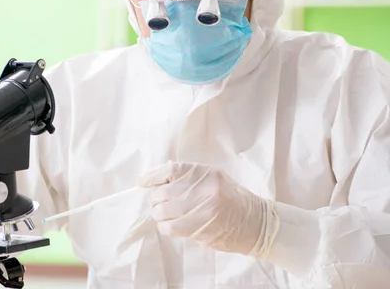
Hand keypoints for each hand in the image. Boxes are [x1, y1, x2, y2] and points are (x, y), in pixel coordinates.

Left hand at [138, 161, 278, 256]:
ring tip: (165, 215)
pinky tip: (171, 225)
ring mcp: (202, 209)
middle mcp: (203, 188)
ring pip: (163, 212)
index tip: (142, 182)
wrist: (256, 223)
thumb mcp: (212, 177)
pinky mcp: (201, 228)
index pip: (169, 170)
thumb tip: (157, 180)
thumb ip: (188, 176)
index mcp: (204, 172)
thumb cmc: (231, 198)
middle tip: (158, 203)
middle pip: (162, 193)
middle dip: (155, 200)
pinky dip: (165, 226)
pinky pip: (170, 227)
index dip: (151, 176)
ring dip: (159, 214)